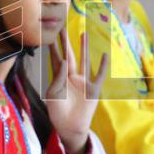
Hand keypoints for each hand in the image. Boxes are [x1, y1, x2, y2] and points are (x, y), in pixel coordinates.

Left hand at [46, 29, 107, 153]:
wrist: (69, 128)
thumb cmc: (58, 113)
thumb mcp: (54, 95)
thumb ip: (58, 77)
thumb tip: (63, 60)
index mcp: (58, 78)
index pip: (55, 58)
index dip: (53, 46)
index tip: (49, 33)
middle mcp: (71, 77)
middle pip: (69, 55)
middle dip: (65, 41)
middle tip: (63, 25)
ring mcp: (82, 82)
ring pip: (83, 61)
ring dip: (84, 48)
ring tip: (84, 33)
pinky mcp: (93, 90)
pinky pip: (98, 75)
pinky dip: (102, 66)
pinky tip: (104, 55)